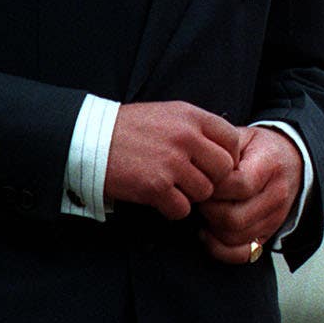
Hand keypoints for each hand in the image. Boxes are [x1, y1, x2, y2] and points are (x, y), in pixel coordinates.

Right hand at [103, 101, 242, 219]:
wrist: (91, 140)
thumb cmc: (131, 128)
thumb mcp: (169, 114)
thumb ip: (198, 128)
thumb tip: (227, 150)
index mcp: (191, 116)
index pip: (232, 140)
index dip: (227, 156)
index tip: (213, 164)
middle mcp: (186, 137)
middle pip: (224, 170)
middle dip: (212, 179)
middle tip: (194, 180)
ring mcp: (172, 162)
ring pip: (205, 192)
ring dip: (191, 195)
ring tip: (173, 186)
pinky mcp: (156, 187)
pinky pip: (182, 209)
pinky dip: (173, 208)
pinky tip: (160, 198)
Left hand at [197, 125, 302, 263]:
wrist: (290, 159)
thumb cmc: (259, 148)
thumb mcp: (242, 136)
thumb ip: (221, 147)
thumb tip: (195, 163)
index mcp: (269, 166)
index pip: (239, 185)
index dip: (213, 185)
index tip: (202, 177)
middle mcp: (276, 196)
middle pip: (234, 217)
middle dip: (207, 209)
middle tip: (198, 197)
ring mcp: (274, 218)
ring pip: (234, 237)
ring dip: (211, 227)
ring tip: (204, 210)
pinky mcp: (269, 234)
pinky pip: (243, 255)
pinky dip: (220, 249)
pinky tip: (208, 233)